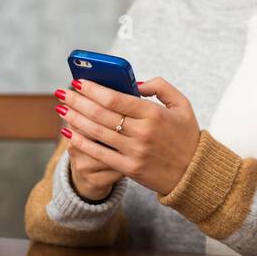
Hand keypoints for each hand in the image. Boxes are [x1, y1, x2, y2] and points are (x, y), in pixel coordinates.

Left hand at [56, 76, 201, 196]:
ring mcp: (134, 151)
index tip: (78, 82)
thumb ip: (161, 87)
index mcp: (154, 114)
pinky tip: (68, 133)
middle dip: (78, 101)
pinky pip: (99, 153)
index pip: (115, 98)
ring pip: (96, 132)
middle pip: (101, 113)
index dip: (93, 89)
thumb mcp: (183, 105)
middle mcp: (142, 132)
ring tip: (62, 109)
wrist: (195, 173)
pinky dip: (81, 142)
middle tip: (62, 93)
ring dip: (75, 119)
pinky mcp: (129, 168)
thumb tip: (135, 84)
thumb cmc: (187, 137)